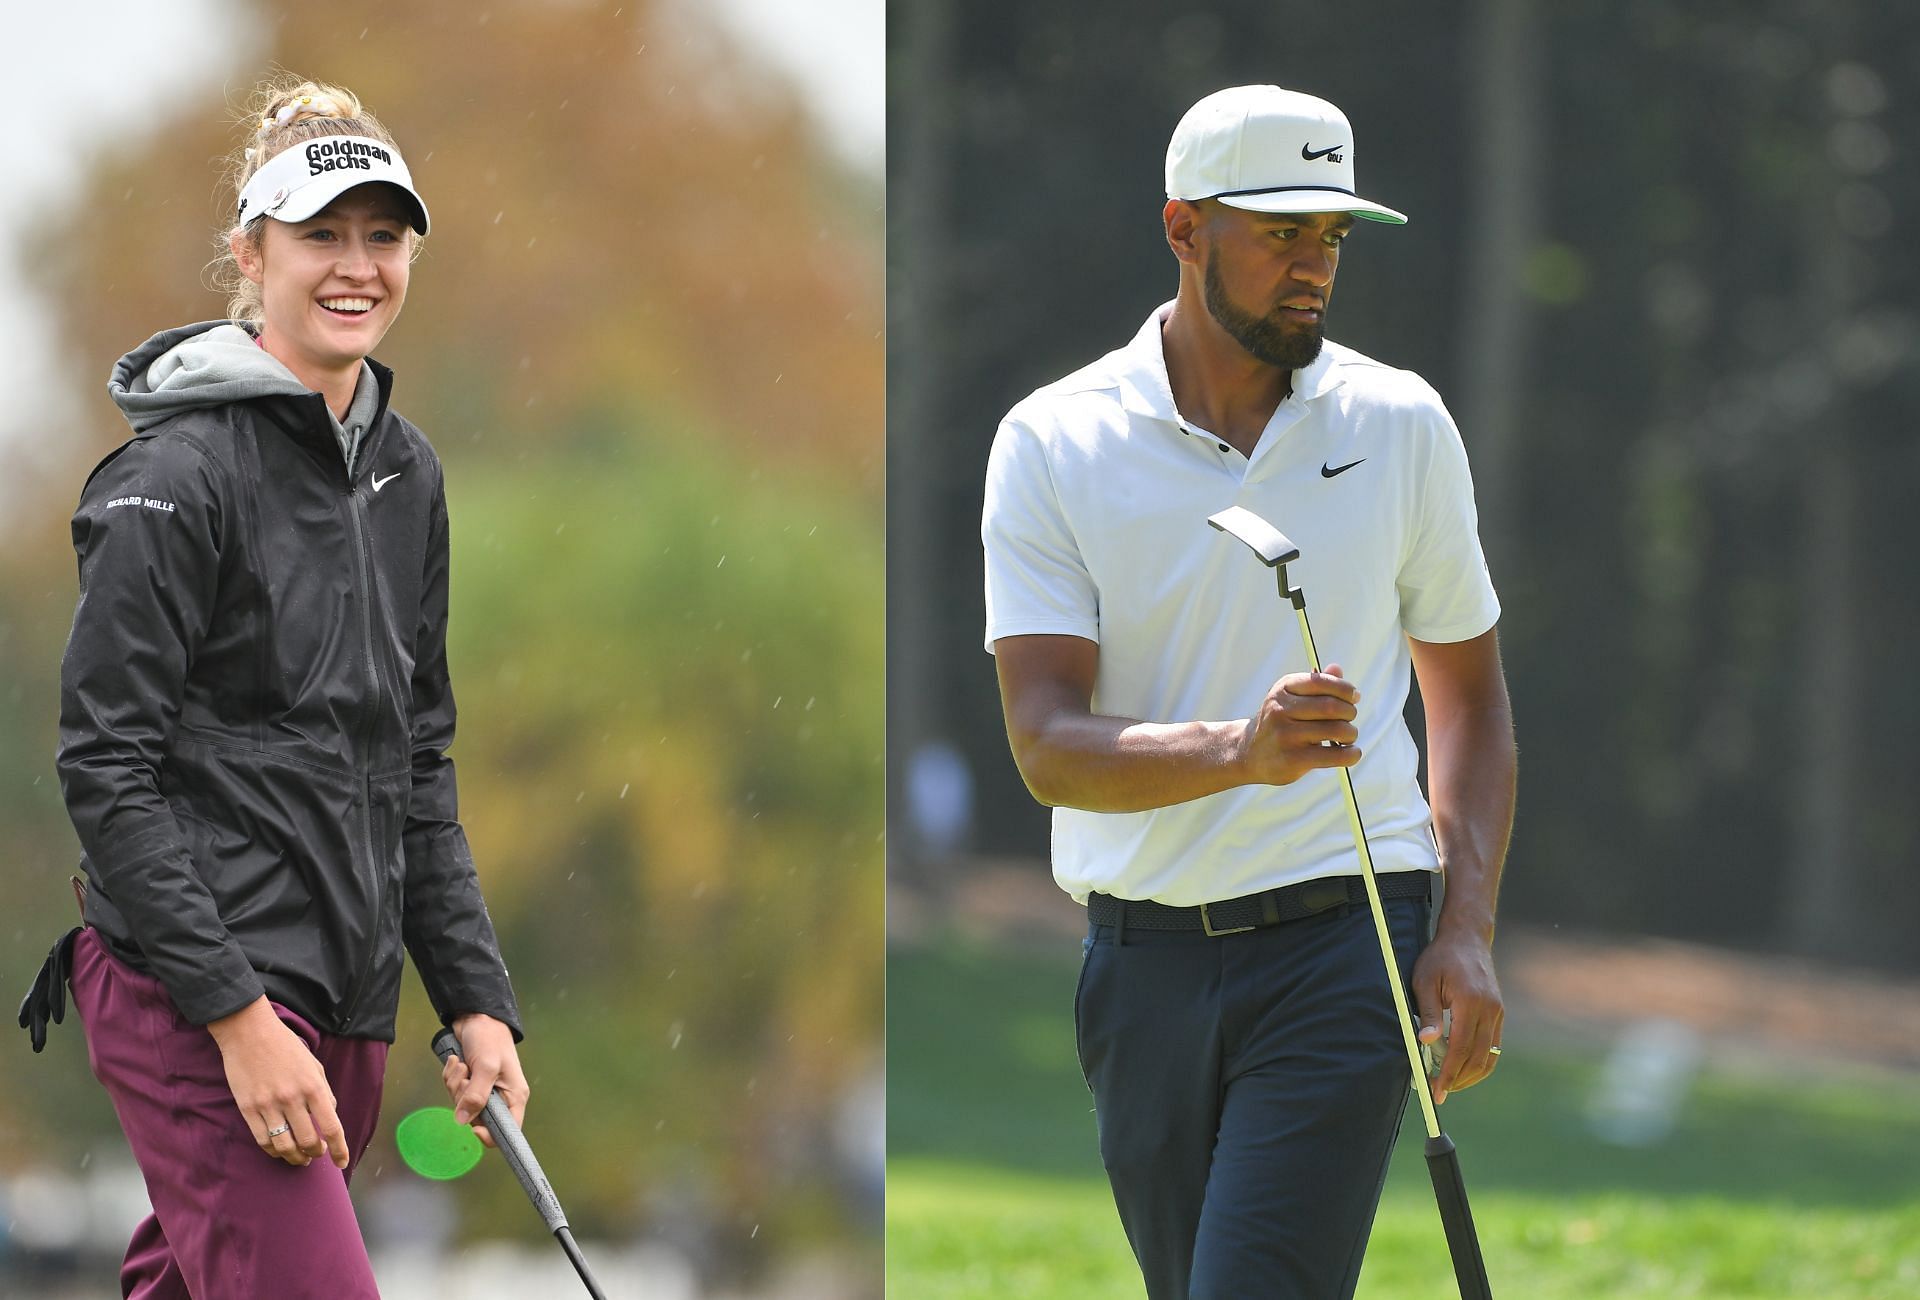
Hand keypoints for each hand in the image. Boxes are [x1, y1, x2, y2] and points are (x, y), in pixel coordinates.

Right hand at [207, 997, 348, 1168]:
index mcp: (313, 1087)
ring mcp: (268, 1105)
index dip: (339, 1149)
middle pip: (307, 1142)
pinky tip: (279, 1151)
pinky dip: (273, 1151)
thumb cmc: (285, 1046)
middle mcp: (292, 1099)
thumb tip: (330, 1116)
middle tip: (317, 1155)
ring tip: (300, 1158)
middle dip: (315, 1154)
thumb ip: (324, 1092)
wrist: (249, 1033)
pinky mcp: (248, 1109)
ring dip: (294, 1157)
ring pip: (284, 1146)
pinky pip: (262, 1140)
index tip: (342, 1162)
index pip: (331, 1127)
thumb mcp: (314, 1065)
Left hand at [442, 1013, 528, 1148]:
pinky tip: (457, 1062)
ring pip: (461, 1105)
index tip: (473, 1127)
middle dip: (464, 1099)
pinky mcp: (469, 1083)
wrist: (476, 1017)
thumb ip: (476, 1095)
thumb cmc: (490, 1038)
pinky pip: (453, 1092)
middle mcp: (500, 1097)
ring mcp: (483, 1091)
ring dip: (455, 1085)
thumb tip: (463, 1121)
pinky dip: (451, 1078)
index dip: (490, 1135)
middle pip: (477, 1118)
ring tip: (462, 1065)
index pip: (507, 1131)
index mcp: (514, 1097)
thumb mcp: (486, 1066)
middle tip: (466, 1078)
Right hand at [1236, 664, 1361, 785]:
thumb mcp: (1291, 698)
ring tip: (1348, 736)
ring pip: (1336, 730)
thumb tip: (1337, 668)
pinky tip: (1352, 752)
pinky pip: (1334, 755)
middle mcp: (1281, 710)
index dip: (1344, 688)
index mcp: (1283, 689)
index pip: (1320, 682)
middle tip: (1350, 718)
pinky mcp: (1293, 759)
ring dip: (1351, 733)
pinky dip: (1351, 754)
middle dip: (1350, 712)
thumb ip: (1316, 684)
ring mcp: (1286, 735)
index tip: (1354, 697)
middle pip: (1331, 706)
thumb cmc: (1280, 723)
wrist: (1249, 753)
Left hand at [1411, 930, 1503, 1103]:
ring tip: (1449, 1084)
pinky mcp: (1499, 1014)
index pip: (1460, 1048)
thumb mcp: (1425, 980)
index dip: (1449, 1073)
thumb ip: (1428, 1012)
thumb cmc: (1441, 957)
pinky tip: (1462, 1067)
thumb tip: (1425, 1042)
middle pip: (1478, 1058)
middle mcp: (1489, 1010)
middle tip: (1439, 1092)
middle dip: (1458, 1080)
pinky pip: (1492, 1046)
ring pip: (1489, 1056)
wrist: (1468, 938)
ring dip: (1470, 1075)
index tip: (1436, 1090)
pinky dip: (1479, 1061)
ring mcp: (1497, 1013)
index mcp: (1470, 1002)